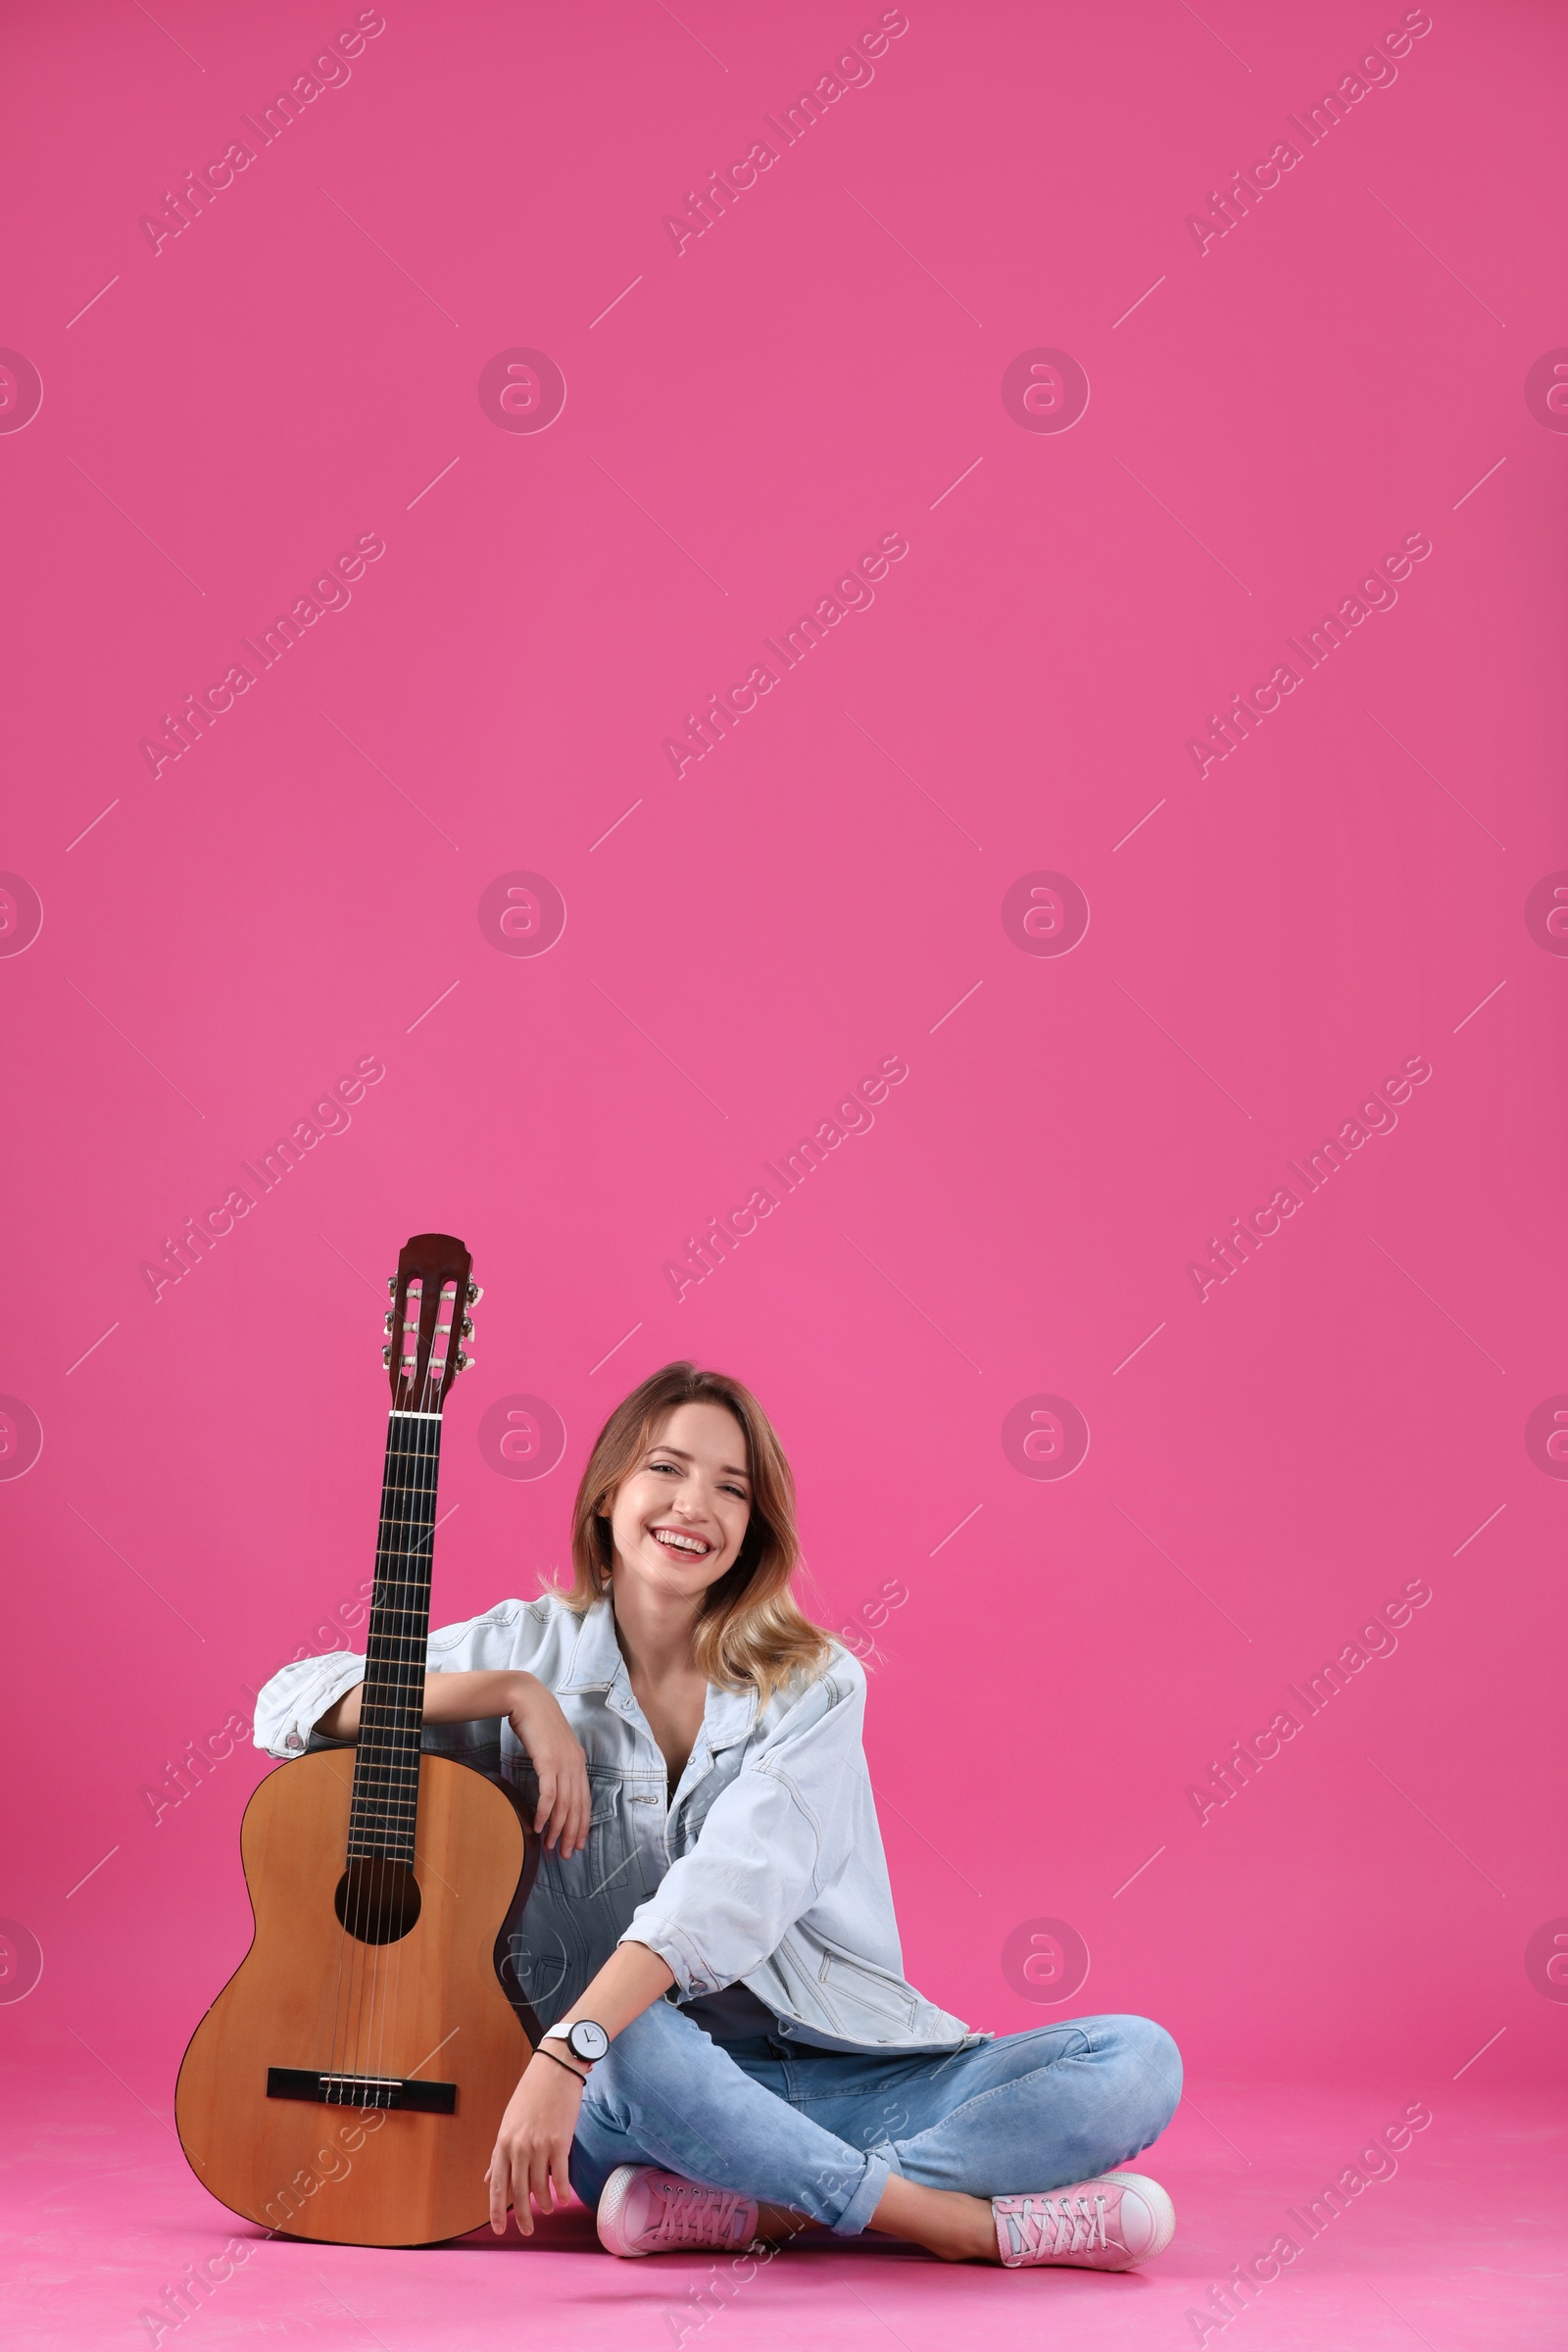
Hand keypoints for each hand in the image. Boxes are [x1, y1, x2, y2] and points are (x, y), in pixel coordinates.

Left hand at [486, 2048, 584, 2233]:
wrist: (554, 2070)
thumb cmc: (531, 2095)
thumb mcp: (508, 2123)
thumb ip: (500, 2153)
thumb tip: (488, 2178)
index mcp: (503, 2143)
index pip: (497, 2185)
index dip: (497, 2210)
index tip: (499, 2229)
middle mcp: (518, 2147)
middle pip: (518, 2191)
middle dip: (522, 2216)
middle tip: (526, 2231)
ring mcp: (539, 2145)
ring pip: (539, 2186)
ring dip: (544, 2203)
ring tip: (547, 2209)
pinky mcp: (560, 2141)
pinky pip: (560, 2176)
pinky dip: (560, 2192)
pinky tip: (562, 2200)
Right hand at [506, 1673, 591, 1857]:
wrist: (527, 1699)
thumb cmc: (536, 1722)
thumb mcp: (553, 1745)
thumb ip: (557, 1764)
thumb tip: (553, 1785)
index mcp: (579, 1761)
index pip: (585, 1800)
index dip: (582, 1824)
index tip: (577, 1843)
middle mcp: (575, 1764)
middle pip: (578, 1807)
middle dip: (572, 1833)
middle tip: (565, 1854)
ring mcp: (563, 1762)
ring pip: (565, 1805)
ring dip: (557, 1829)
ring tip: (550, 1846)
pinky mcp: (548, 1761)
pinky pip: (549, 1794)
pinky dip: (544, 1813)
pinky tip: (538, 1826)